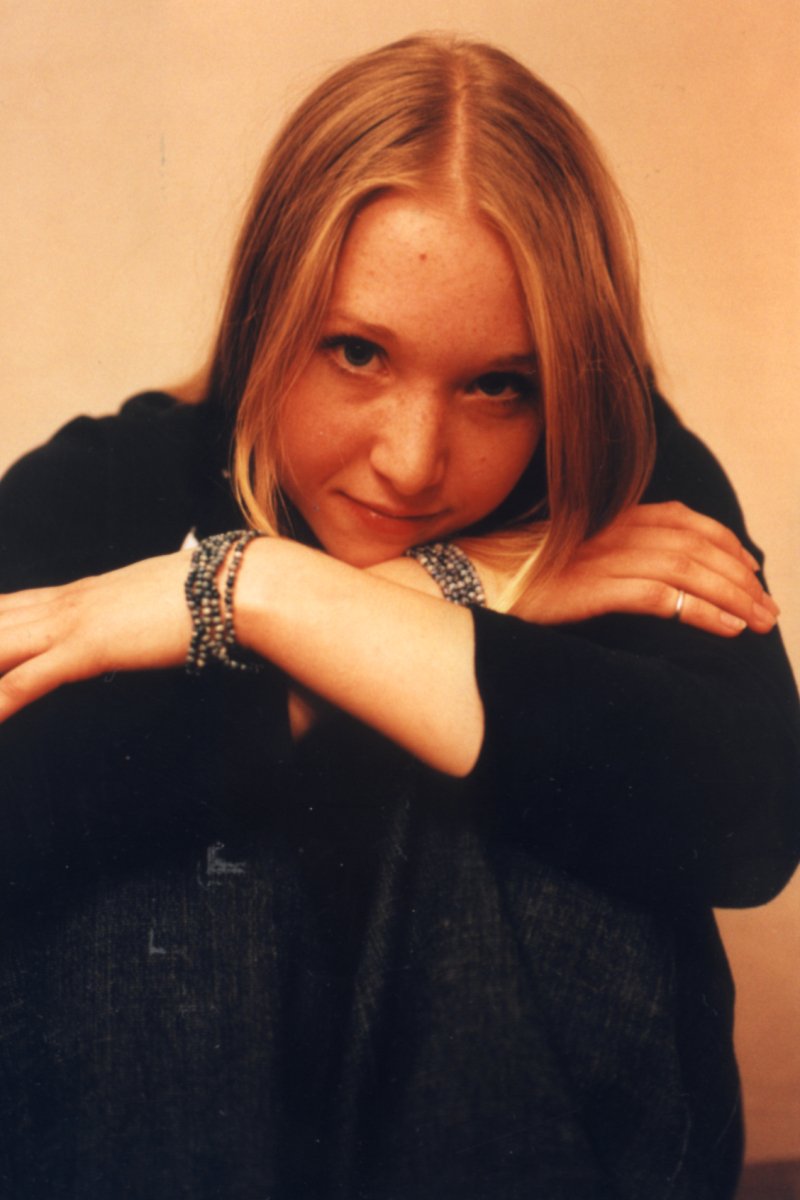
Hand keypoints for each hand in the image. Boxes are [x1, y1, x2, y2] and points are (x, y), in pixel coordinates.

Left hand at [0, 551, 193, 720]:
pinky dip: (1, 701)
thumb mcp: (156, 598)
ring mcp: (72, 623)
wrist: (225, 584)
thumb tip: (139, 621)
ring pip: (0, 645)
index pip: (12, 606)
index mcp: (82, 592)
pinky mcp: (86, 647)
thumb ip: (134, 610)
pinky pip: (28, 680)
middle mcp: (68, 603)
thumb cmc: (205, 591)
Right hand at [476, 502, 778, 634]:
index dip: (725, 542)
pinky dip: (701, 612)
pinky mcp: (589, 588)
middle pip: (696, 545)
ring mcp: (599, 557)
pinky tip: (726, 630)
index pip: (683, 519)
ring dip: (732, 597)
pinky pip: (661, 598)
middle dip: (741, 577)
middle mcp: (609, 530)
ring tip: (759, 622)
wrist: (460, 583)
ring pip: (687, 569)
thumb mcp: (565, 557)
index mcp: (606, 516)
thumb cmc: (510, 578)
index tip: (751, 569)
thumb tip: (649, 579)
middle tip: (768, 608)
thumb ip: (606, 556)